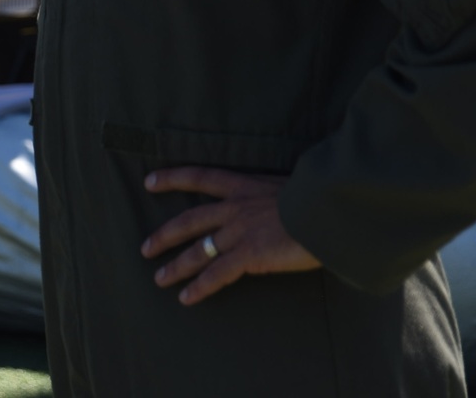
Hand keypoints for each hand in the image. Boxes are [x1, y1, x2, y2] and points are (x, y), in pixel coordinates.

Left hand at [140, 166, 320, 304]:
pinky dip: (200, 287)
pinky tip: (186, 298)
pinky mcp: (249, 255)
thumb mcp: (291, 187)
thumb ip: (275, 198)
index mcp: (245, 186)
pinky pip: (217, 274)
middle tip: (145, 247)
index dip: (172, 178)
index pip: (201, 177)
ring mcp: (240, 232)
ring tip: (159, 279)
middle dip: (165, 234)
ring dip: (177, 266)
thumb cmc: (321, 199)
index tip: (149, 181)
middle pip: (189, 220)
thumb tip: (278, 207)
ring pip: (199, 251)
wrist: (330, 210)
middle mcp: (236, 207)